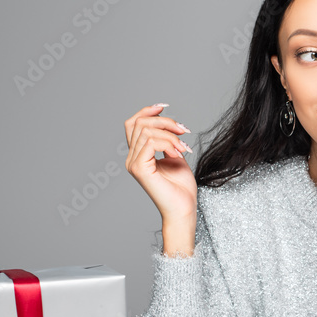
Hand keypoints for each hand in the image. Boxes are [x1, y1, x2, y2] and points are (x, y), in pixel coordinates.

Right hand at [124, 104, 196, 223]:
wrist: (183, 209)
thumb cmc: (181, 188)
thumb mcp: (175, 156)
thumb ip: (168, 140)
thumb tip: (168, 123)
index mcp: (138, 154)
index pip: (133, 123)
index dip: (147, 111)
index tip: (165, 107)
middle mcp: (131, 158)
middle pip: (140, 123)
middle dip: (165, 121)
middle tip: (184, 130)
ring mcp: (133, 163)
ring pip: (147, 131)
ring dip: (171, 134)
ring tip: (184, 147)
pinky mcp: (140, 169)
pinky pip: (151, 143)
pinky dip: (169, 143)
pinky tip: (179, 154)